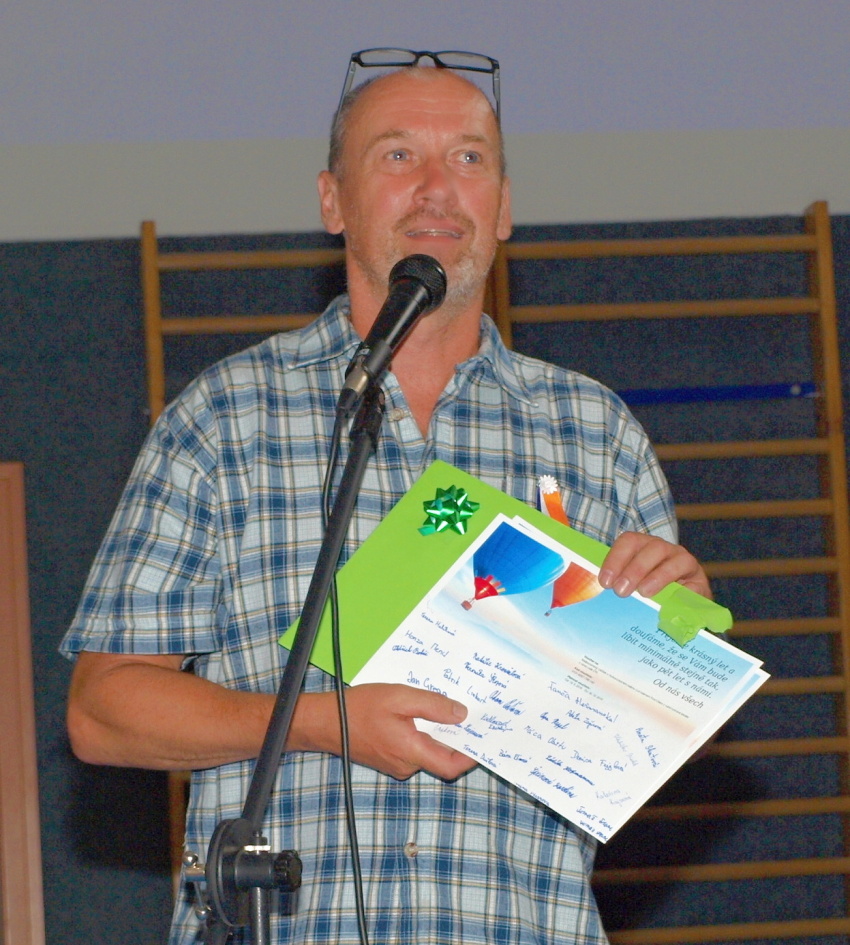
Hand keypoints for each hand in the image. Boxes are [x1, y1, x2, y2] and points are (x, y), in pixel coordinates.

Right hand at [296, 683, 474, 781]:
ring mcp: (396, 764)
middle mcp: (406, 765)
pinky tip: (418, 713)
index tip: (484, 737)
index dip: (472, 755)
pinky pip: (414, 748)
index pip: (452, 766)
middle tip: (468, 714)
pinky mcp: (388, 758)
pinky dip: (422, 733)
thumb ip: (432, 705)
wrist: (324, 723)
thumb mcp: (399, 697)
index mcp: (411, 752)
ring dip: (437, 732)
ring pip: (427, 751)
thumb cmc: (358, 708)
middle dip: (456, 737)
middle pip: (441, 757)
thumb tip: (461, 714)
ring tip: (443, 707)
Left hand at [598, 532, 710, 599]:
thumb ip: (618, 584)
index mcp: (644, 546)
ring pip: (675, 561)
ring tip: (644, 593)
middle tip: (621, 591)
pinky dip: (683, 593)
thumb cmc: (648, 595)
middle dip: (635, 569)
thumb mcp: (631, 586)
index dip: (616, 559)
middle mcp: (665, 550)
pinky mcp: (700, 583)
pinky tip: (671, 604)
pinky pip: (694, 585)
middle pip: (652, 549)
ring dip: (658, 577)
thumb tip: (597, 595)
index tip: (605, 582)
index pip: (629, 541)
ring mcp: (685, 564)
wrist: (681, 609)